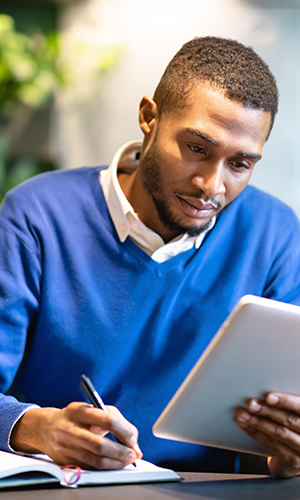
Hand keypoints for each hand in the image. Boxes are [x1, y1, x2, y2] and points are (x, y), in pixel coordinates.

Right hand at [10, 402, 142, 469]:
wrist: (46, 428)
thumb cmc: (77, 418)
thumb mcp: (94, 410)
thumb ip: (117, 421)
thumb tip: (134, 443)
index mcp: (78, 410)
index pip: (107, 420)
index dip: (124, 432)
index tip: (132, 439)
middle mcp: (69, 428)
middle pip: (99, 445)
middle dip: (120, 452)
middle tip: (132, 455)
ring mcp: (65, 446)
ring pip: (95, 460)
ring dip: (115, 463)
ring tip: (126, 461)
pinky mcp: (65, 461)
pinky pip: (90, 467)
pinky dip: (105, 467)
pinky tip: (113, 463)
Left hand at [235, 392, 299, 476]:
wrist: (296, 454)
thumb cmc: (292, 425)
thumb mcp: (294, 414)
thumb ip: (286, 405)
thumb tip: (263, 393)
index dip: (286, 401)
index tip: (269, 396)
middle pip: (289, 420)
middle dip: (267, 411)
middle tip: (251, 404)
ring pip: (279, 433)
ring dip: (258, 422)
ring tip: (243, 414)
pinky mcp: (292, 460)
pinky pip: (271, 445)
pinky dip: (255, 433)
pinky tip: (245, 425)